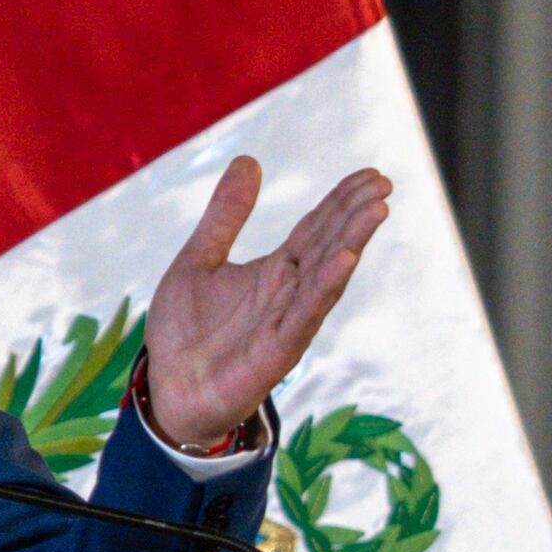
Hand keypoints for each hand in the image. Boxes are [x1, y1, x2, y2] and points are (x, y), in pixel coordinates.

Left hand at [142, 157, 394, 449]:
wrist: (169, 391)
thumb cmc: (186, 332)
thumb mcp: (199, 258)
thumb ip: (226, 215)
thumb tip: (249, 161)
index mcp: (275, 271)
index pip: (316, 228)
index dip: (342, 201)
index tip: (371, 173)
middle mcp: (288, 293)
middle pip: (328, 245)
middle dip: (356, 214)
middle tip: (382, 183)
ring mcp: (286, 322)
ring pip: (326, 276)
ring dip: (352, 242)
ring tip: (376, 209)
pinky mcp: (276, 352)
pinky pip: (305, 315)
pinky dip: (324, 287)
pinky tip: (344, 259)